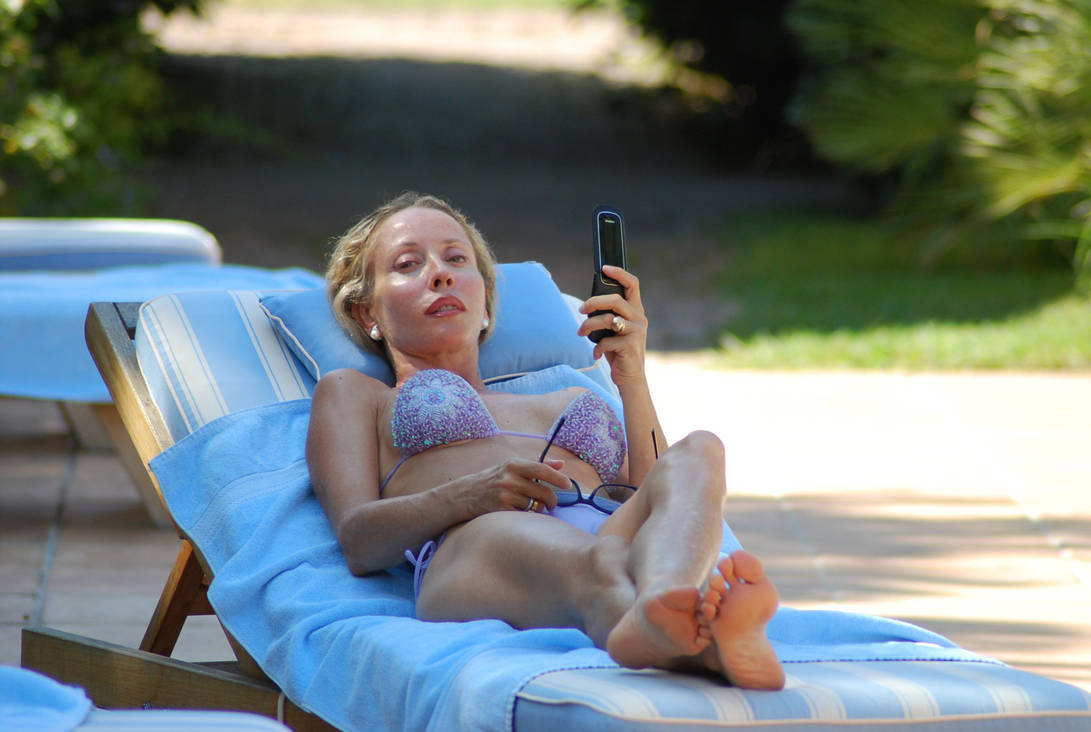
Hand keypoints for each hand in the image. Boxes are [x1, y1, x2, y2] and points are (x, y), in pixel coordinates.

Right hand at [456, 458, 565, 516]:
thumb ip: (538, 465)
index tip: (568, 485)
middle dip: (551, 500)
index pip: (541, 470)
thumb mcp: (512, 466)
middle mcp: (509, 479)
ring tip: (533, 507)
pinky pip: (525, 516)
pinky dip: (528, 516)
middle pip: (542, 492)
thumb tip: (562, 464)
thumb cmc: (494, 478)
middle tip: (552, 504)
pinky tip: (522, 512)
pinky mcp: (501, 510)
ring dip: (538, 509)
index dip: (557, 478)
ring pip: (535, 506)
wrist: (466, 494)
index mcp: (514, 465)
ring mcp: (505, 496)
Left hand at [578, 265, 647, 383]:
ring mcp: (636, 332)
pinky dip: (596, 347)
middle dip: (593, 302)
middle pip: (615, 299)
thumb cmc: (619, 352)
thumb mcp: (615, 330)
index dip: (619, 273)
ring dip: (588, 325)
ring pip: (607, 319)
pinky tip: (596, 354)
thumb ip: (609, 316)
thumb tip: (587, 306)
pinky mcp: (630, 346)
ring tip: (580, 333)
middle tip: (580, 310)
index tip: (604, 268)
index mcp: (636, 311)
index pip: (633, 284)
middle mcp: (639, 318)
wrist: (631, 378)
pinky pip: (606, 340)